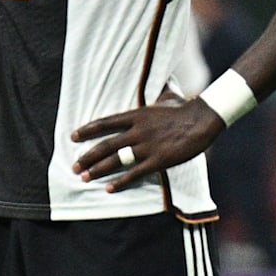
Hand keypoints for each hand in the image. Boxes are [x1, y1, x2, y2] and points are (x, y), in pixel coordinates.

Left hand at [73, 98, 223, 191]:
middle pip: (105, 145)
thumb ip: (156, 97)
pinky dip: (120, 182)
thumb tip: (160, 87)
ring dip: (98, 170)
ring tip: (84, 178)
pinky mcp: (158, 160)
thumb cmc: (186, 107)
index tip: (72, 137)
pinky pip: (134, 173)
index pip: (105, 123)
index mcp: (137, 115)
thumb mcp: (166, 97)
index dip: (87, 130)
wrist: (203, 119)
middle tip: (75, 166)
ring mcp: (147, 146)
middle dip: (87, 157)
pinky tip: (109, 188)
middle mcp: (137, 131)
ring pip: (115, 160)